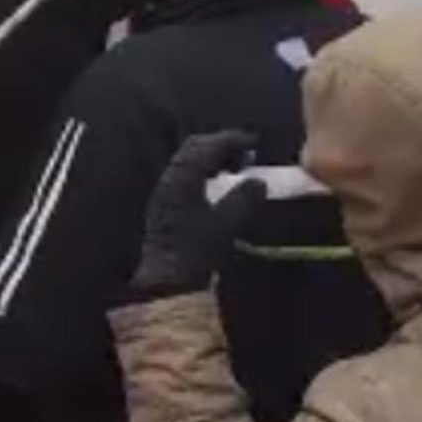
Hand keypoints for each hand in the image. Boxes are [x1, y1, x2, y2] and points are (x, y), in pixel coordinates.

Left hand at [126, 131, 266, 301]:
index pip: (207, 145)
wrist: (164, 282)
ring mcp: (164, 192)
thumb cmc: (195, 253)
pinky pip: (185, 177)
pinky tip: (216, 190)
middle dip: (222, 146)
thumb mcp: (225, 226)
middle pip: (195, 149)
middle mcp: (170, 178)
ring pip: (189, 163)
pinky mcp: (163, 206)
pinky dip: (204, 174)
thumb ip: (243, 200)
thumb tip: (258, 181)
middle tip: (247, 155)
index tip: (254, 142)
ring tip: (236, 171)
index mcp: (183, 177)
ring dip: (213, 160)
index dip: (232, 140)